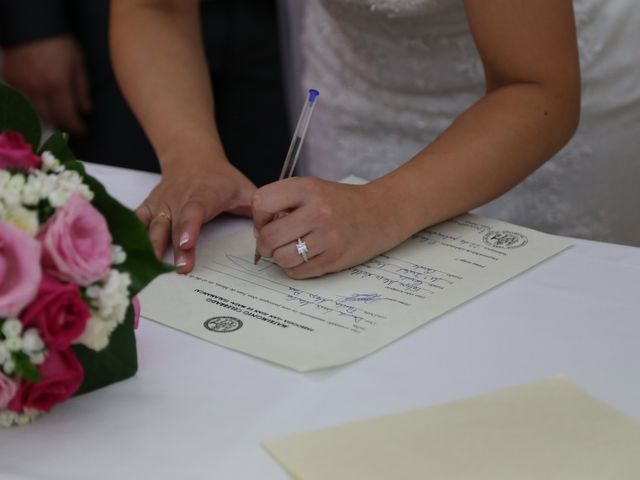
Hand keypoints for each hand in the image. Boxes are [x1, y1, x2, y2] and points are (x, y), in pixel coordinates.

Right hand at [2, 35, 91, 134]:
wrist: (31, 25)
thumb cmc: (59, 42)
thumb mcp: (78, 62)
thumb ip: (82, 88)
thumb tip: (86, 109)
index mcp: (56, 84)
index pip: (67, 116)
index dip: (76, 127)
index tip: (83, 130)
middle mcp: (37, 88)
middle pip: (50, 119)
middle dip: (62, 125)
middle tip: (72, 125)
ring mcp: (22, 85)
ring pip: (35, 112)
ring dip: (48, 118)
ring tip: (59, 118)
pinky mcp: (12, 80)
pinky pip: (24, 101)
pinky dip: (35, 107)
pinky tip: (44, 105)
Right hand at [137, 155, 254, 272]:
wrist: (192, 157)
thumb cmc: (221, 179)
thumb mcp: (245, 189)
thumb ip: (259, 211)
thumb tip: (270, 232)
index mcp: (204, 195)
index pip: (195, 211)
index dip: (189, 227)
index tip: (185, 244)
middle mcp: (179, 199)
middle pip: (173, 224)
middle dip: (173, 248)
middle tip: (177, 269)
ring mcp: (162, 203)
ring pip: (152, 225)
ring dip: (150, 246)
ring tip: (149, 267)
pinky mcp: (149, 207)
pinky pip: (136, 221)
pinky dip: (130, 235)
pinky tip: (127, 253)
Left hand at [252, 177, 404, 278]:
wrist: (381, 213)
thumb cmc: (341, 202)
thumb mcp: (313, 189)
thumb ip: (284, 202)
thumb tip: (258, 230)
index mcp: (307, 188)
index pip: (262, 203)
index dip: (258, 216)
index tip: (267, 221)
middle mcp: (317, 211)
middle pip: (268, 237)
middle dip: (264, 244)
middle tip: (273, 242)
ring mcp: (327, 237)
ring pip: (281, 258)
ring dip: (281, 257)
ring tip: (292, 249)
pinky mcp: (334, 259)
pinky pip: (298, 272)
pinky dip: (295, 268)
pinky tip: (305, 257)